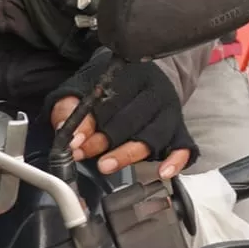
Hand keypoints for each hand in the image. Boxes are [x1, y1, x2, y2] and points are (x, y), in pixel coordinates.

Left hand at [47, 60, 194, 178]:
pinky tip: (163, 172)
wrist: (139, 84)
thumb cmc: (109, 90)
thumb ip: (70, 108)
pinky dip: (175, 160)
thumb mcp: (83, 89)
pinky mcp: (179, 130)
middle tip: (83, 153)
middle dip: (105, 140)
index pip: (114, 100)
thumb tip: (64, 129)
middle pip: (134, 119)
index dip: (91, 122)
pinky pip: (184, 146)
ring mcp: (171, 112)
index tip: (74, 141)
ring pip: (154, 136)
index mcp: (135, 75)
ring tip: (105, 165)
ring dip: (128, 154)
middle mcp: (157, 91)